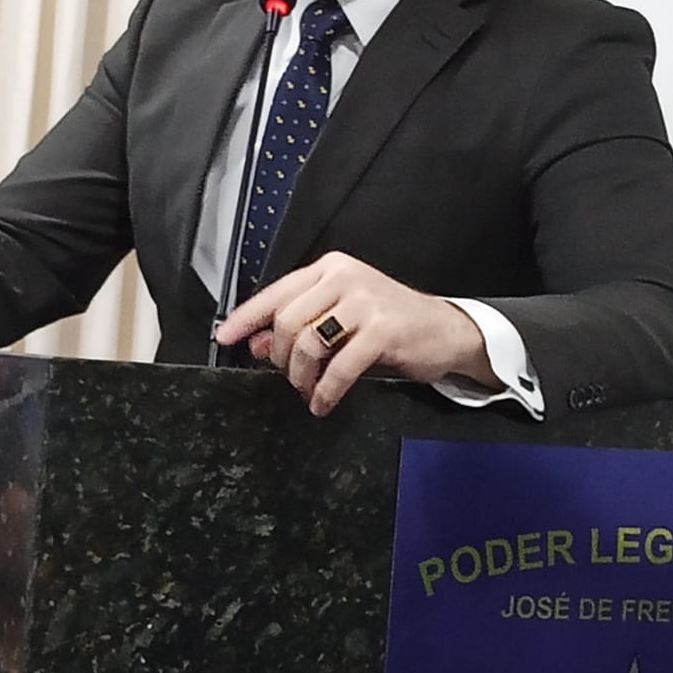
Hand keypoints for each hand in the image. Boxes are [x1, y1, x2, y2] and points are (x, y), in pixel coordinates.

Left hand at [215, 252, 496, 416]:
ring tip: (309, 392)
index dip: (247, 317)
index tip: (226, 338)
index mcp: (331, 269)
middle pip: (287, 321)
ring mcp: (365, 301)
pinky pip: (339, 367)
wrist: (446, 331)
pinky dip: (325, 391)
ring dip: (302, 377)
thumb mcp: (341, 322)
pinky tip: (324, 403)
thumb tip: (258, 346)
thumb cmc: (391, 326)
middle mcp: (345, 277)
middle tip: (291, 379)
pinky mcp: (382, 329)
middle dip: (282, 358)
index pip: (276, 292)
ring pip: (308, 342)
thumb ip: (301, 328)